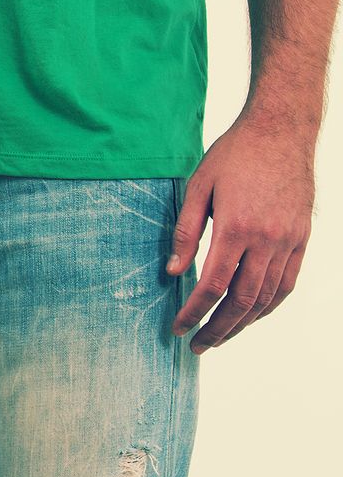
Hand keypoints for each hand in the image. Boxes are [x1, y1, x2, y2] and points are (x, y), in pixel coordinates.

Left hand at [168, 111, 315, 352]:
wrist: (281, 131)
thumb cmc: (234, 156)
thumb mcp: (199, 187)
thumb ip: (185, 231)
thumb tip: (173, 272)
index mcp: (236, 227)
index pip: (214, 284)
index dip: (194, 311)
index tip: (178, 327)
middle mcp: (267, 240)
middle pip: (242, 300)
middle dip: (218, 328)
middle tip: (198, 345)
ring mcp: (289, 241)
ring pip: (267, 297)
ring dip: (243, 322)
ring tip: (221, 336)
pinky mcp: (302, 239)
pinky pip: (287, 283)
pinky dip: (268, 304)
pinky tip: (251, 314)